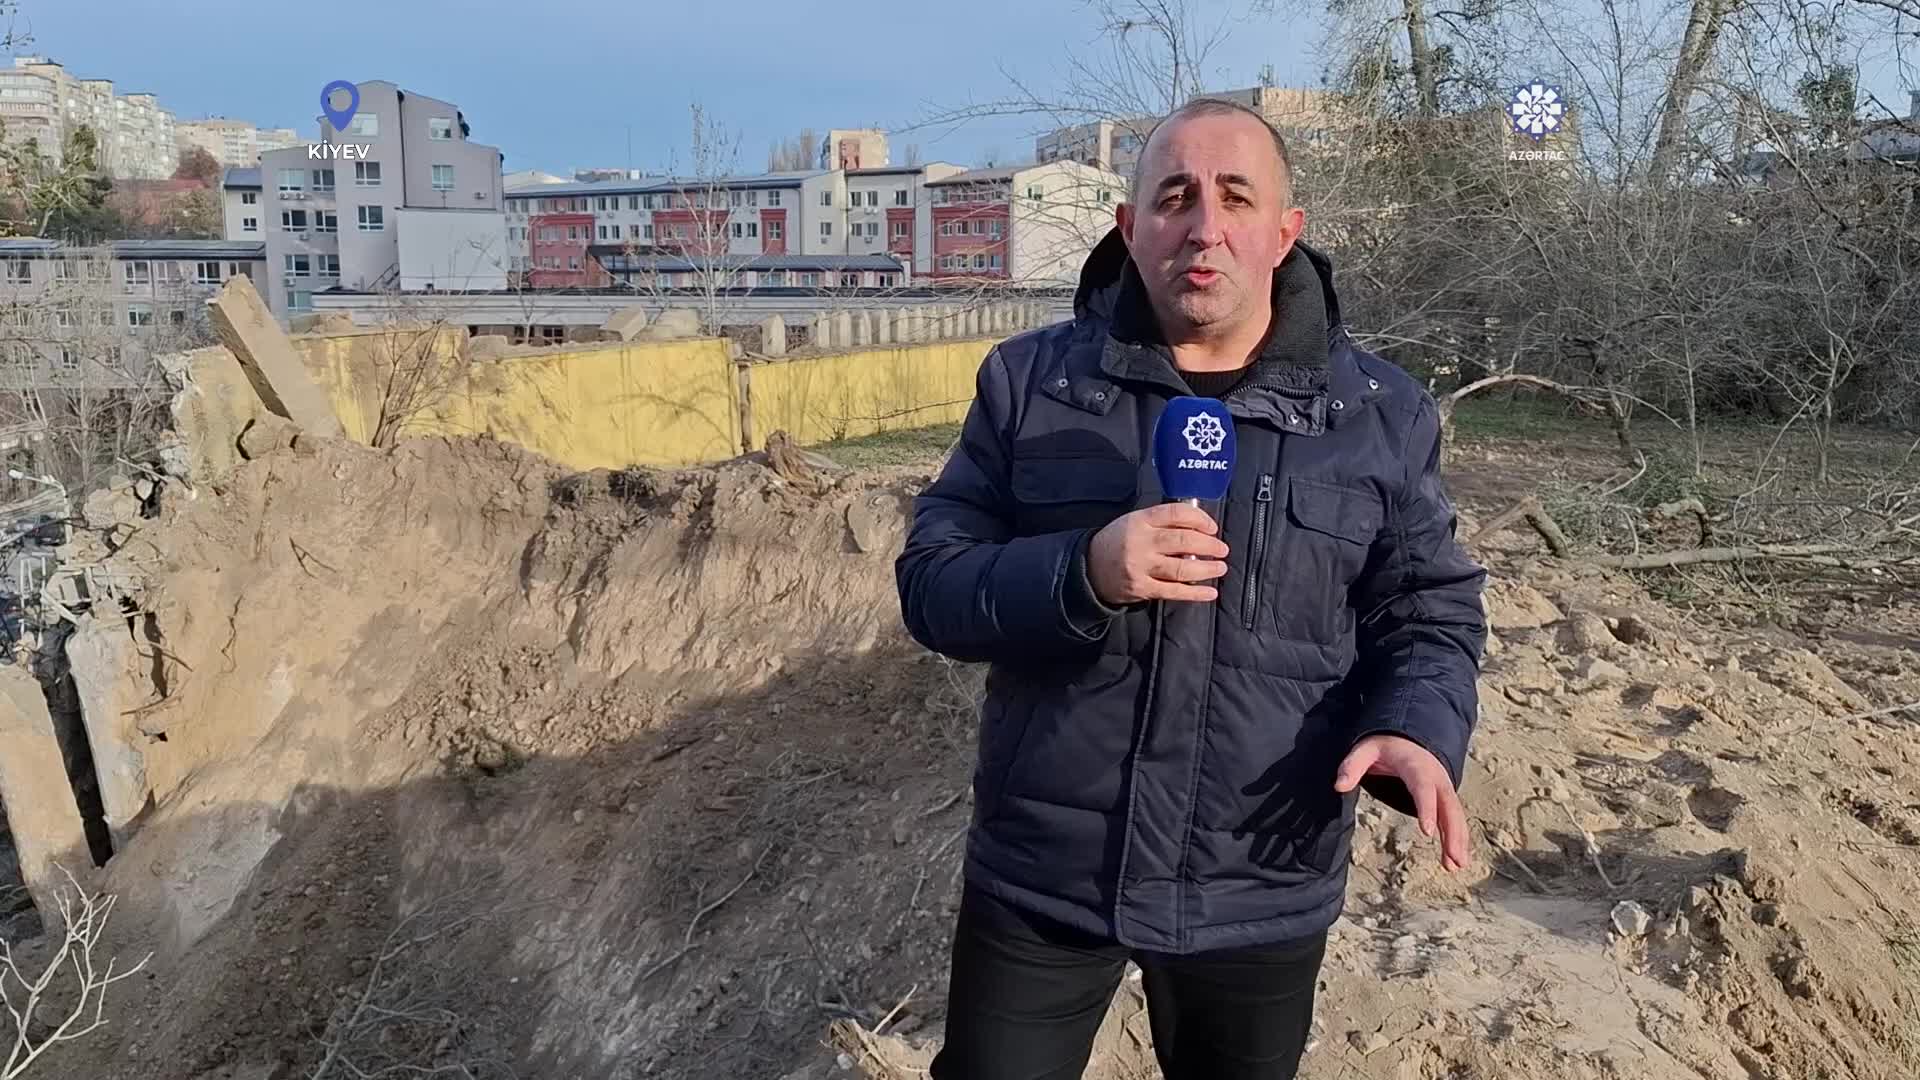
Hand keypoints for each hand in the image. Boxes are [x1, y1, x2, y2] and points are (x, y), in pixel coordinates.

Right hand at [1087, 503, 1228, 604]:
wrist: (1089, 569)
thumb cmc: (1117, 542)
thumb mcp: (1134, 522)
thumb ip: (1162, 523)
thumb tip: (1199, 528)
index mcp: (1140, 520)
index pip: (1176, 514)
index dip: (1200, 519)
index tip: (1212, 527)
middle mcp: (1141, 542)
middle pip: (1183, 541)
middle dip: (1209, 545)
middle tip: (1222, 549)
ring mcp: (1141, 567)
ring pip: (1181, 568)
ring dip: (1207, 569)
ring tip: (1221, 568)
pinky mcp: (1142, 588)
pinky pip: (1174, 591)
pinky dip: (1195, 593)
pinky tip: (1210, 592)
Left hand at [1335, 735, 1469, 872]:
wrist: (1407, 737)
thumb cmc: (1385, 746)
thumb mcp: (1365, 750)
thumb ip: (1351, 766)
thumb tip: (1339, 786)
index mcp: (1415, 766)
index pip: (1422, 788)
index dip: (1427, 808)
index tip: (1428, 831)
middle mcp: (1435, 777)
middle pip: (1447, 806)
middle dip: (1452, 832)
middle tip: (1453, 858)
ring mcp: (1443, 788)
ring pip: (1455, 814)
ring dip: (1458, 840)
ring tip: (1456, 865)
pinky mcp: (1444, 797)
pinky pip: (1454, 818)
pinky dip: (1458, 837)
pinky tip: (1455, 860)